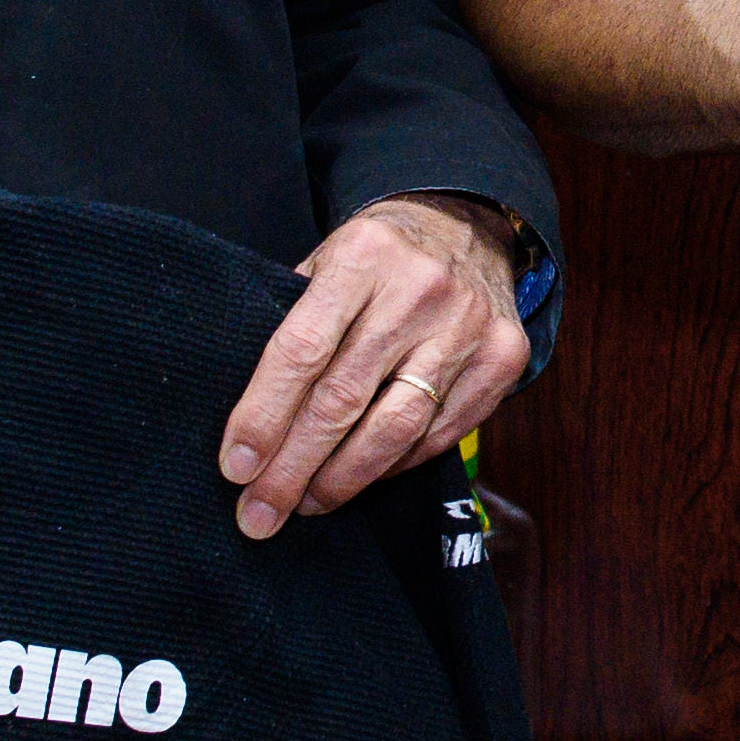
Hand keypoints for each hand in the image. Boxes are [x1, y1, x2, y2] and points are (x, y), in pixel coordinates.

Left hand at [219, 195, 540, 536]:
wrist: (469, 227)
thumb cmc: (378, 258)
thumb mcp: (327, 262)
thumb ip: (295, 325)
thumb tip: (251, 425)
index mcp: (362, 256)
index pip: (301, 351)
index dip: (264, 416)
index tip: (236, 467)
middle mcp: (419, 290)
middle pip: (343, 399)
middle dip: (293, 467)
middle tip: (259, 513)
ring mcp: (467, 327)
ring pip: (395, 428)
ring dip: (343, 479)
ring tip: (306, 503)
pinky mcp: (503, 358)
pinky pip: (439, 434)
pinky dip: (394, 465)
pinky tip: (361, 477)